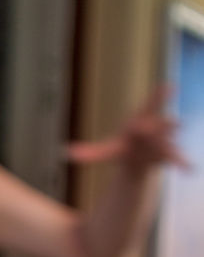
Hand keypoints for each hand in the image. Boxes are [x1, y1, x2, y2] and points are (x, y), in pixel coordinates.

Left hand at [65, 85, 188, 173]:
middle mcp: (156, 126)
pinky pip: (178, 158)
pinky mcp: (170, 154)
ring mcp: (165, 140)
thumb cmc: (125, 146)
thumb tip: (64, 153)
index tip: (170, 85)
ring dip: (175, 135)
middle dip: (163, 123)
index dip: (159, 96)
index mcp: (142, 120)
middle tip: (170, 120)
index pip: (152, 104)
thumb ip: (90, 152)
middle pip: (161, 122)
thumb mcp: (109, 150)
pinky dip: (184, 164)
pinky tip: (190, 171)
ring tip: (180, 128)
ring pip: (172, 137)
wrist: (141, 154)